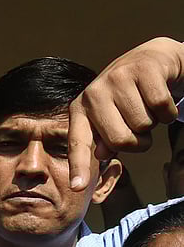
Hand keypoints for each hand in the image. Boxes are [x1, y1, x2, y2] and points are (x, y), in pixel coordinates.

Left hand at [68, 37, 183, 189]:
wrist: (154, 58)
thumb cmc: (130, 97)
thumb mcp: (111, 118)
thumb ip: (104, 139)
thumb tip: (101, 153)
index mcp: (81, 110)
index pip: (78, 143)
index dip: (78, 167)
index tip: (77, 187)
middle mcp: (93, 93)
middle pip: (120, 141)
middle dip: (138, 140)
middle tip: (139, 124)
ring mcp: (117, 78)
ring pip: (144, 125)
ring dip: (154, 123)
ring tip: (147, 106)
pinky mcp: (143, 69)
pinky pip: (162, 107)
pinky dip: (168, 110)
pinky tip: (160, 96)